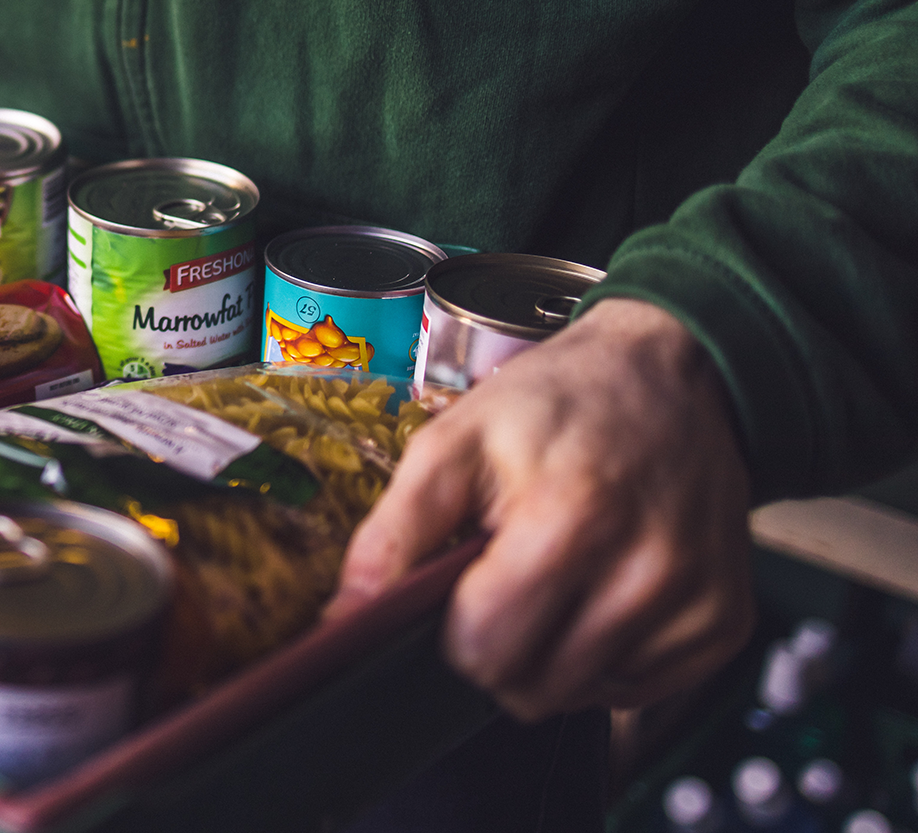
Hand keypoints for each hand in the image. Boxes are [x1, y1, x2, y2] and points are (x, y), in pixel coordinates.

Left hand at [328, 297, 755, 719]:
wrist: (672, 376)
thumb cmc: (555, 405)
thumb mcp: (454, 441)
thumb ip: (395, 532)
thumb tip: (349, 616)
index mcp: (571, 517)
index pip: (485, 648)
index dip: (450, 633)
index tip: (455, 590)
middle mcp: (647, 571)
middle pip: (531, 687)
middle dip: (495, 650)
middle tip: (501, 581)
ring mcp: (694, 604)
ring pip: (579, 696)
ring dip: (548, 656)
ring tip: (553, 578)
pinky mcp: (723, 626)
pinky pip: (634, 689)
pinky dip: (602, 657)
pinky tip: (598, 591)